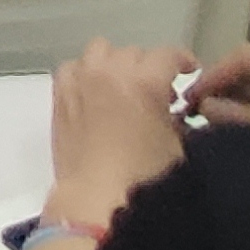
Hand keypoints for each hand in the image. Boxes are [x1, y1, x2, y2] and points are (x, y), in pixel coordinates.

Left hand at [39, 40, 198, 239]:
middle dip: (150, 68)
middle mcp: (110, 72)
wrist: (96, 198)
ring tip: (123, 86)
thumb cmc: (144, 177)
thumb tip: (172, 111)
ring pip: (100, 50)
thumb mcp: (176, 145)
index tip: (189, 71)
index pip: (167, 55)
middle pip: (135, 53)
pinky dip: (85, 73)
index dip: (182, 61)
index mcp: (144, 81)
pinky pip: (72, 68)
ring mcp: (81, 80)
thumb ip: (177, 118)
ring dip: (115, 63)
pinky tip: (94, 92)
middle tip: (158, 93)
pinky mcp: (60, 95)